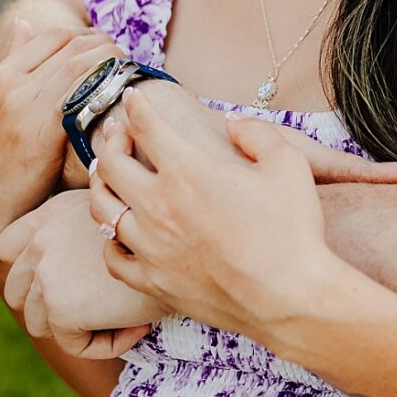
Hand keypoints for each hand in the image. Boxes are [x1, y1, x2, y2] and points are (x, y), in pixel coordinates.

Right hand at [0, 18, 117, 265]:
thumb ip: (11, 67)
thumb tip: (23, 23)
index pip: (54, 36)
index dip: (88, 37)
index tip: (106, 49)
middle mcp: (10, 86)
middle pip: (72, 45)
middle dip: (106, 46)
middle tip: (125, 60)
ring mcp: (24, 109)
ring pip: (81, 65)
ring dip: (113, 64)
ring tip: (129, 75)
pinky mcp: (41, 134)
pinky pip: (82, 96)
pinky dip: (106, 88)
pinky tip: (122, 97)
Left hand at [0, 191, 159, 356]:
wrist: (187, 245)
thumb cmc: (169, 235)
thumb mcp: (120, 218)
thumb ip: (86, 237)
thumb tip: (78, 278)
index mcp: (52, 213)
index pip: (8, 248)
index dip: (32, 274)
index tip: (72, 283)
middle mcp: (42, 238)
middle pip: (17, 293)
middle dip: (56, 308)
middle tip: (103, 307)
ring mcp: (46, 272)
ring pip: (41, 324)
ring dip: (83, 328)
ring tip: (124, 315)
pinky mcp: (60, 306)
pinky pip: (73, 345)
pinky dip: (106, 344)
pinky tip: (137, 325)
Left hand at [88, 88, 396, 345]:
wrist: (292, 298)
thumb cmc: (294, 230)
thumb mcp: (289, 163)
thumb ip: (257, 133)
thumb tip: (232, 122)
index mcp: (186, 170)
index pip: (145, 126)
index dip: (135, 106)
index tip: (132, 98)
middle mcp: (158, 206)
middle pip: (111, 165)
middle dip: (111, 141)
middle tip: (118, 134)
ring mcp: (150, 247)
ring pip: (103, 209)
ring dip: (102, 187)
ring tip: (107, 178)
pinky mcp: (154, 281)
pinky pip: (114, 257)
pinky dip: (111, 241)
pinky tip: (119, 233)